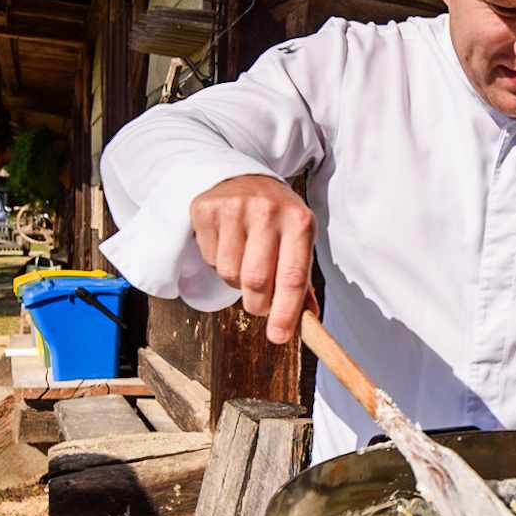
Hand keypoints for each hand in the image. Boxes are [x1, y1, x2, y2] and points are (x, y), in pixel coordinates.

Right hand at [188, 174, 314, 342]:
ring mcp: (235, 207)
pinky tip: (229, 245)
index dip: (285, 312)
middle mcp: (268, 211)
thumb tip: (309, 320)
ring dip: (237, 282)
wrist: (244, 178)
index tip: (279, 337)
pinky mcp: (206, 209)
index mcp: (299, 221)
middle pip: (257, 281)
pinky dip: (219, 263)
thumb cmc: (277, 218)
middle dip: (258, 304)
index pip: (292, 277)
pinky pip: (210, 259)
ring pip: (229, 274)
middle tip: (260, 303)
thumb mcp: (298, 240)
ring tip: (245, 262)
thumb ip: (302, 280)